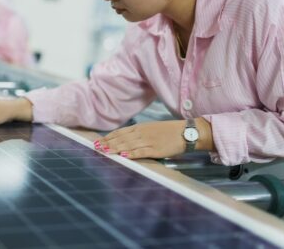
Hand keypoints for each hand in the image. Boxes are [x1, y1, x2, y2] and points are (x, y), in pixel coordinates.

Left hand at [95, 118, 213, 158]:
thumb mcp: (151, 129)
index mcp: (140, 127)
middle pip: (121, 138)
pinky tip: (124, 156)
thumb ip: (139, 133)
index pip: (121, 132)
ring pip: (128, 145)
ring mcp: (149, 141)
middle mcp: (142, 133)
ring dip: (115, 148)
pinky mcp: (156, 149)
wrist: (186, 132)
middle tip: (96, 147)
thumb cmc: (169, 131)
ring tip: (105, 151)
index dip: (109, 137)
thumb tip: (126, 139)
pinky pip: (142, 152)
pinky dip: (132, 154)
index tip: (99, 141)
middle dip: (108, 143)